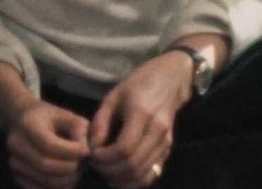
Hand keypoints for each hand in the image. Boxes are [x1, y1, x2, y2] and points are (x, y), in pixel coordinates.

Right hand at [6, 100, 89, 188]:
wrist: (23, 121)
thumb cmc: (50, 119)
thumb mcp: (68, 116)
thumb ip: (81, 131)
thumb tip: (87, 151)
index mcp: (28, 124)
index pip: (50, 145)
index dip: (72, 152)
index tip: (86, 151)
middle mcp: (16, 144)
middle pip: (46, 166)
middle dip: (71, 168)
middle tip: (82, 164)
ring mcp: (14, 162)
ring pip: (45, 181)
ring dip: (67, 180)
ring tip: (76, 170)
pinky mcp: (16, 176)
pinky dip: (59, 188)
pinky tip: (66, 177)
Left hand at [88, 53, 191, 188]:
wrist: (169, 81)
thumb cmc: (137, 86)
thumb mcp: (112, 98)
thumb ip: (100, 123)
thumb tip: (92, 148)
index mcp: (141, 114)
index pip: (124, 149)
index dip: (105, 158)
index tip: (92, 155)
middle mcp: (157, 131)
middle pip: (134, 165)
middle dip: (110, 171)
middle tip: (96, 166)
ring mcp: (166, 142)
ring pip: (144, 173)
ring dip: (122, 179)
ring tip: (106, 172)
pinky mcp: (168, 150)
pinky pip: (153, 174)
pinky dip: (136, 181)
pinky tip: (121, 176)